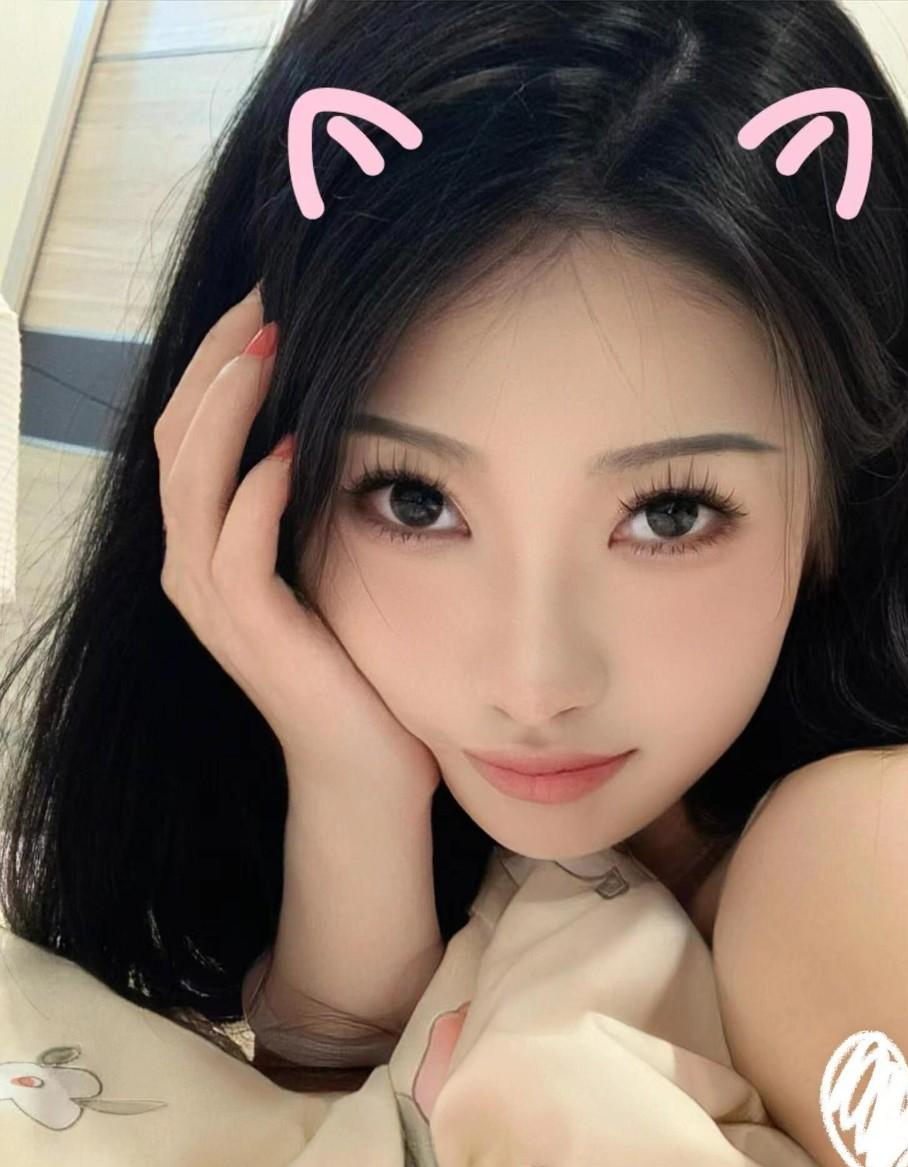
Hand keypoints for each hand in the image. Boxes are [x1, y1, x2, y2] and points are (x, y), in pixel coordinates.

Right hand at [153, 283, 441, 797]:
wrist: (366, 766)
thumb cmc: (356, 663)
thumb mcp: (329, 561)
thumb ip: (314, 499)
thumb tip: (341, 413)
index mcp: (209, 543)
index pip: (190, 426)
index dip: (219, 357)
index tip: (266, 293)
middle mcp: (195, 566)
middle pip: (176, 436)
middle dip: (217, 361)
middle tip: (264, 297)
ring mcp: (215, 603)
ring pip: (190, 482)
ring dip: (226, 410)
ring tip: (267, 349)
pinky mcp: (250, 634)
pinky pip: (234, 549)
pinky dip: (255, 493)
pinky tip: (291, 451)